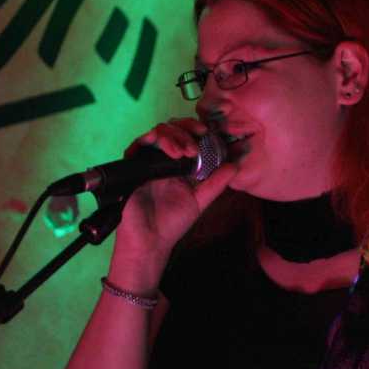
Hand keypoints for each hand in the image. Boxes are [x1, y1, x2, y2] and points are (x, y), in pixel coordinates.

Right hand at [112, 118, 236, 269]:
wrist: (150, 240)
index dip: (197, 129)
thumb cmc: (173, 222)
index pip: (187, 135)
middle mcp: (163, 159)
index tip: (209, 133)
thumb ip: (216, 183)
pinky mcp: (133, 166)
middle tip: (197, 143)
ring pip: (158, 131)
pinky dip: (156, 141)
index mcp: (179, 164)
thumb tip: (235, 165)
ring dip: (174, 136)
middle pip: (172, 128)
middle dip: (186, 129)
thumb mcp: (200, 201)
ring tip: (184, 152)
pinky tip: (171, 152)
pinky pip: (139, 144)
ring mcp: (148, 161)